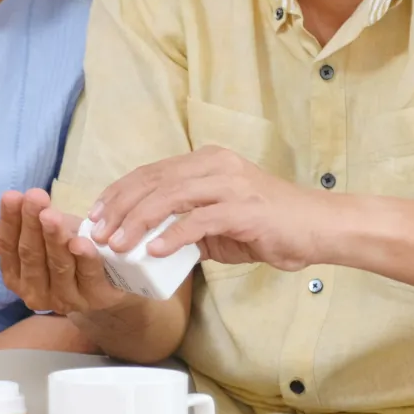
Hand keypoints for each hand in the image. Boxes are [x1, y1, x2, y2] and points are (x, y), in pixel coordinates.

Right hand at [0, 189, 131, 314]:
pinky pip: (87, 277)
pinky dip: (84, 259)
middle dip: (31, 224)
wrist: (109, 276)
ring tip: (51, 214)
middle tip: (34, 196)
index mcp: (16, 277)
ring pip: (57, 265)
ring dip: (54, 239)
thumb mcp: (36, 235)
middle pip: (31, 255)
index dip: (9, 221)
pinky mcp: (95, 298)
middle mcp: (36, 292)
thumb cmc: (66, 250)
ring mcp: (66, 299)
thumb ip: (1, 235)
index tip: (12, 196)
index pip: (8, 247)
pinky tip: (81, 241)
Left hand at [87, 147, 325, 270]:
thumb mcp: (220, 220)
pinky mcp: (243, 210)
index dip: (118, 192)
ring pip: (169, 198)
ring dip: (137, 222)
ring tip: (117, 246)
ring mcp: (230, 185)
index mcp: (207, 161)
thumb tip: (150, 241)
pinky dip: (172, 237)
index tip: (95, 215)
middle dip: (118, 208)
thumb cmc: (270, 225)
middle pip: (153, 181)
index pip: (151, 172)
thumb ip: (187, 223)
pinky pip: (198, 221)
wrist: (319, 228)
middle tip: (96, 234)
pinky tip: (152, 252)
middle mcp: (215, 166)